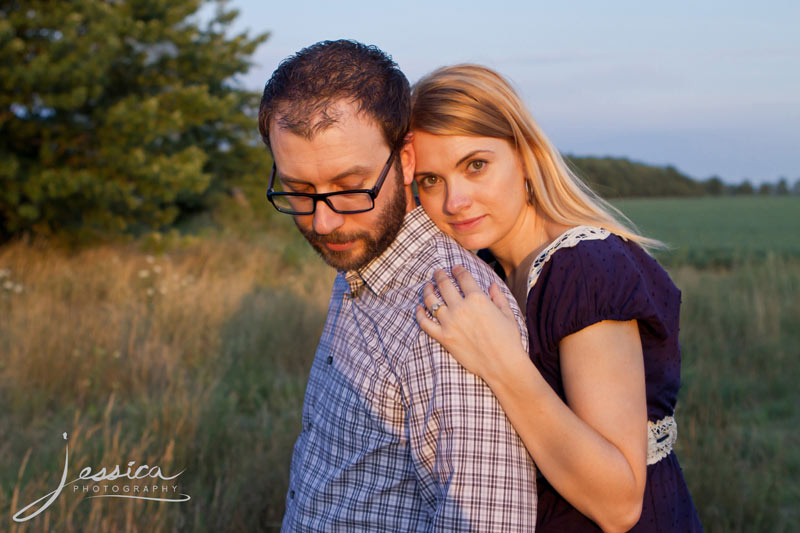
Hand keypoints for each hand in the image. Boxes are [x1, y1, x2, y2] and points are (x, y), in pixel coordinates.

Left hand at [415, 265, 527, 381]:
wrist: (502, 364)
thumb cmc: (509, 339)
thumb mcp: (508, 314)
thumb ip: (498, 297)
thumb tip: (492, 285)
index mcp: (478, 298)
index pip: (463, 277)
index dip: (457, 270)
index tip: (454, 268)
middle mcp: (461, 307)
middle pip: (444, 285)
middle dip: (439, 275)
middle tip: (437, 272)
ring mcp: (450, 322)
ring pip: (432, 301)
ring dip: (427, 291)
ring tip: (427, 286)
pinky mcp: (443, 337)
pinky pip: (425, 323)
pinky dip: (420, 314)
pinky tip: (419, 308)